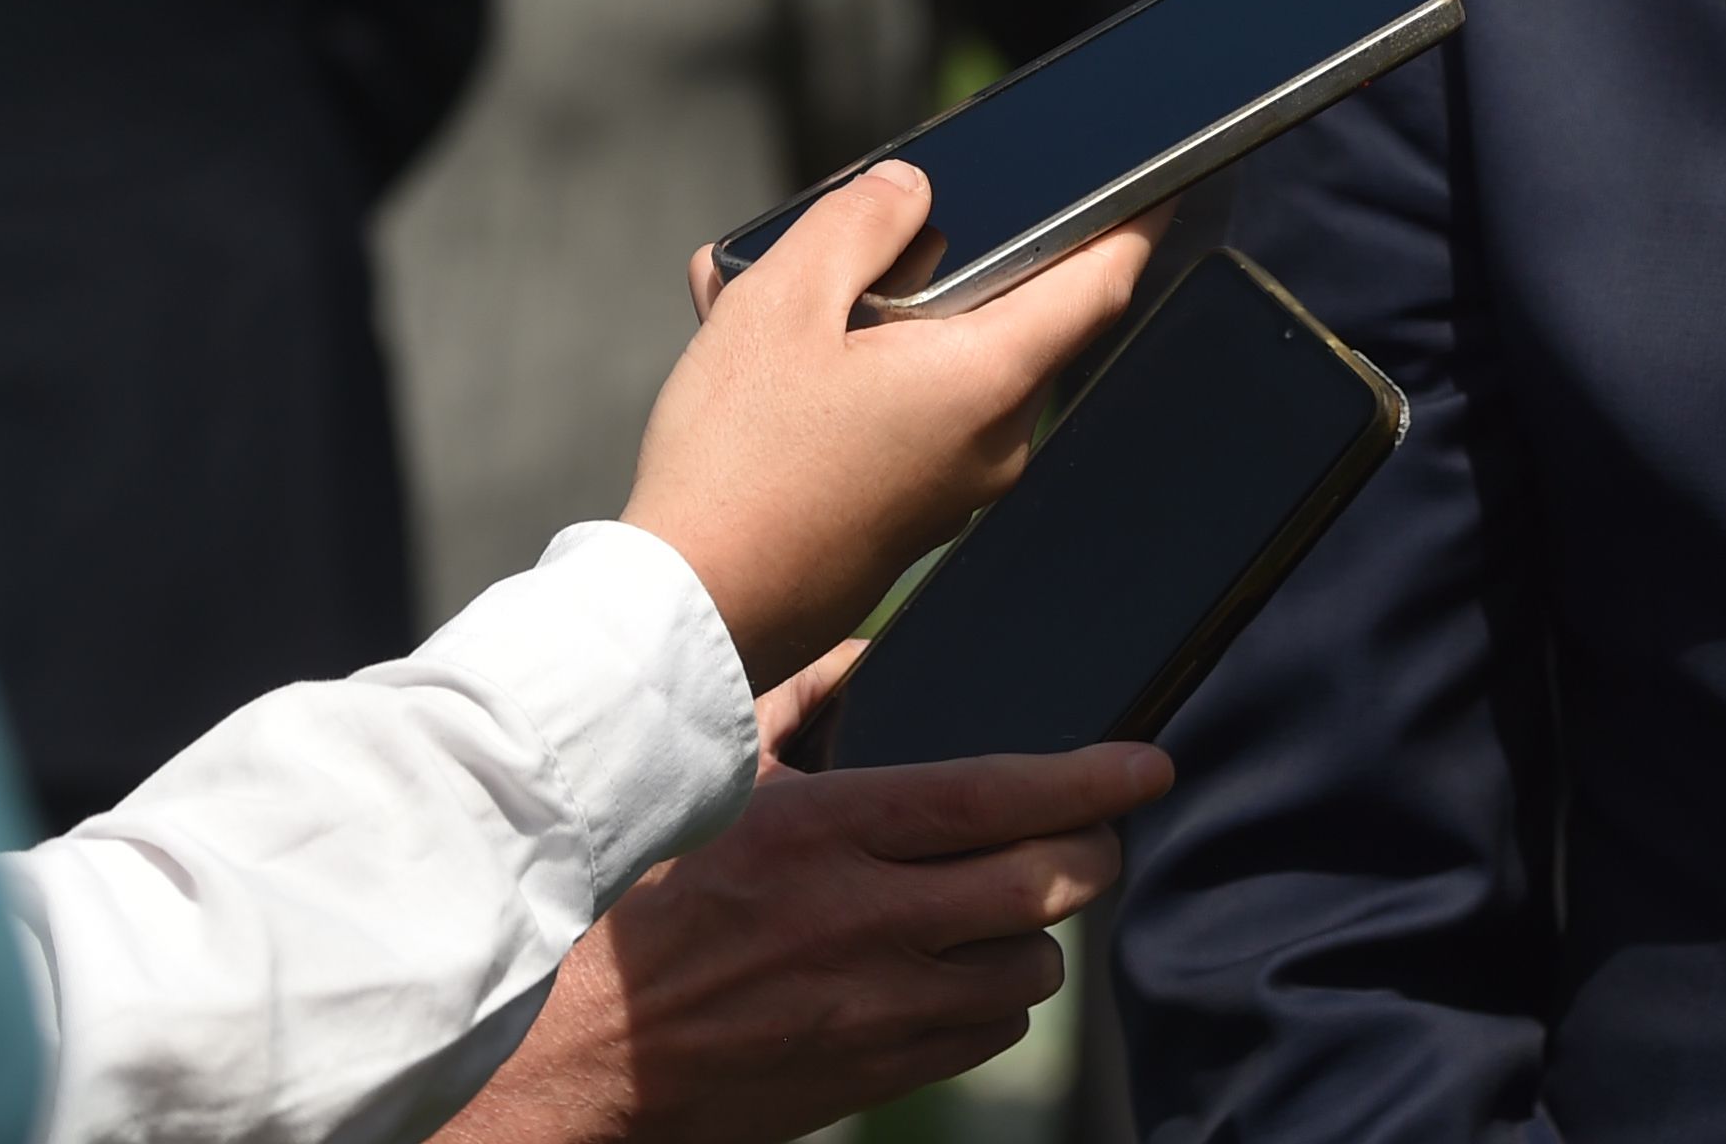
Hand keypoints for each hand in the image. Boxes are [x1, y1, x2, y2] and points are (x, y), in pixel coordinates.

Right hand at [432, 707, 1169, 1143]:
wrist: (578, 1056)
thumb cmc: (641, 906)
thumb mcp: (713, 790)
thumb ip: (797, 705)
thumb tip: (869, 651)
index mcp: (824, 831)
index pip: (995, 795)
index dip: (1090, 778)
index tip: (1148, 765)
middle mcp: (862, 920)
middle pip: (1042, 884)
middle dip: (1090, 854)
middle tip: (1094, 835)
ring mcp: (873, 1007)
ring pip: (1029, 967)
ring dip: (1034, 933)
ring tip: (1006, 906)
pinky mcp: (873, 1074)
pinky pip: (988, 1033)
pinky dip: (993, 998)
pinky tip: (959, 969)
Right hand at [625, 165, 1149, 690]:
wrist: (686, 616)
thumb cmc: (737, 461)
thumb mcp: (780, 303)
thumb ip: (858, 223)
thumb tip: (910, 193)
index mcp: (989, 379)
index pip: (1101, 281)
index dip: (1136, 219)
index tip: (1163, 180)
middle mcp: (994, 441)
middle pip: (1004, 315)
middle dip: (936, 259)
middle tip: (866, 222)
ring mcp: (954, 489)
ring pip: (938, 363)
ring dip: (871, 316)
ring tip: (766, 290)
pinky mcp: (908, 519)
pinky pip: (905, 416)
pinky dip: (854, 374)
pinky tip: (766, 360)